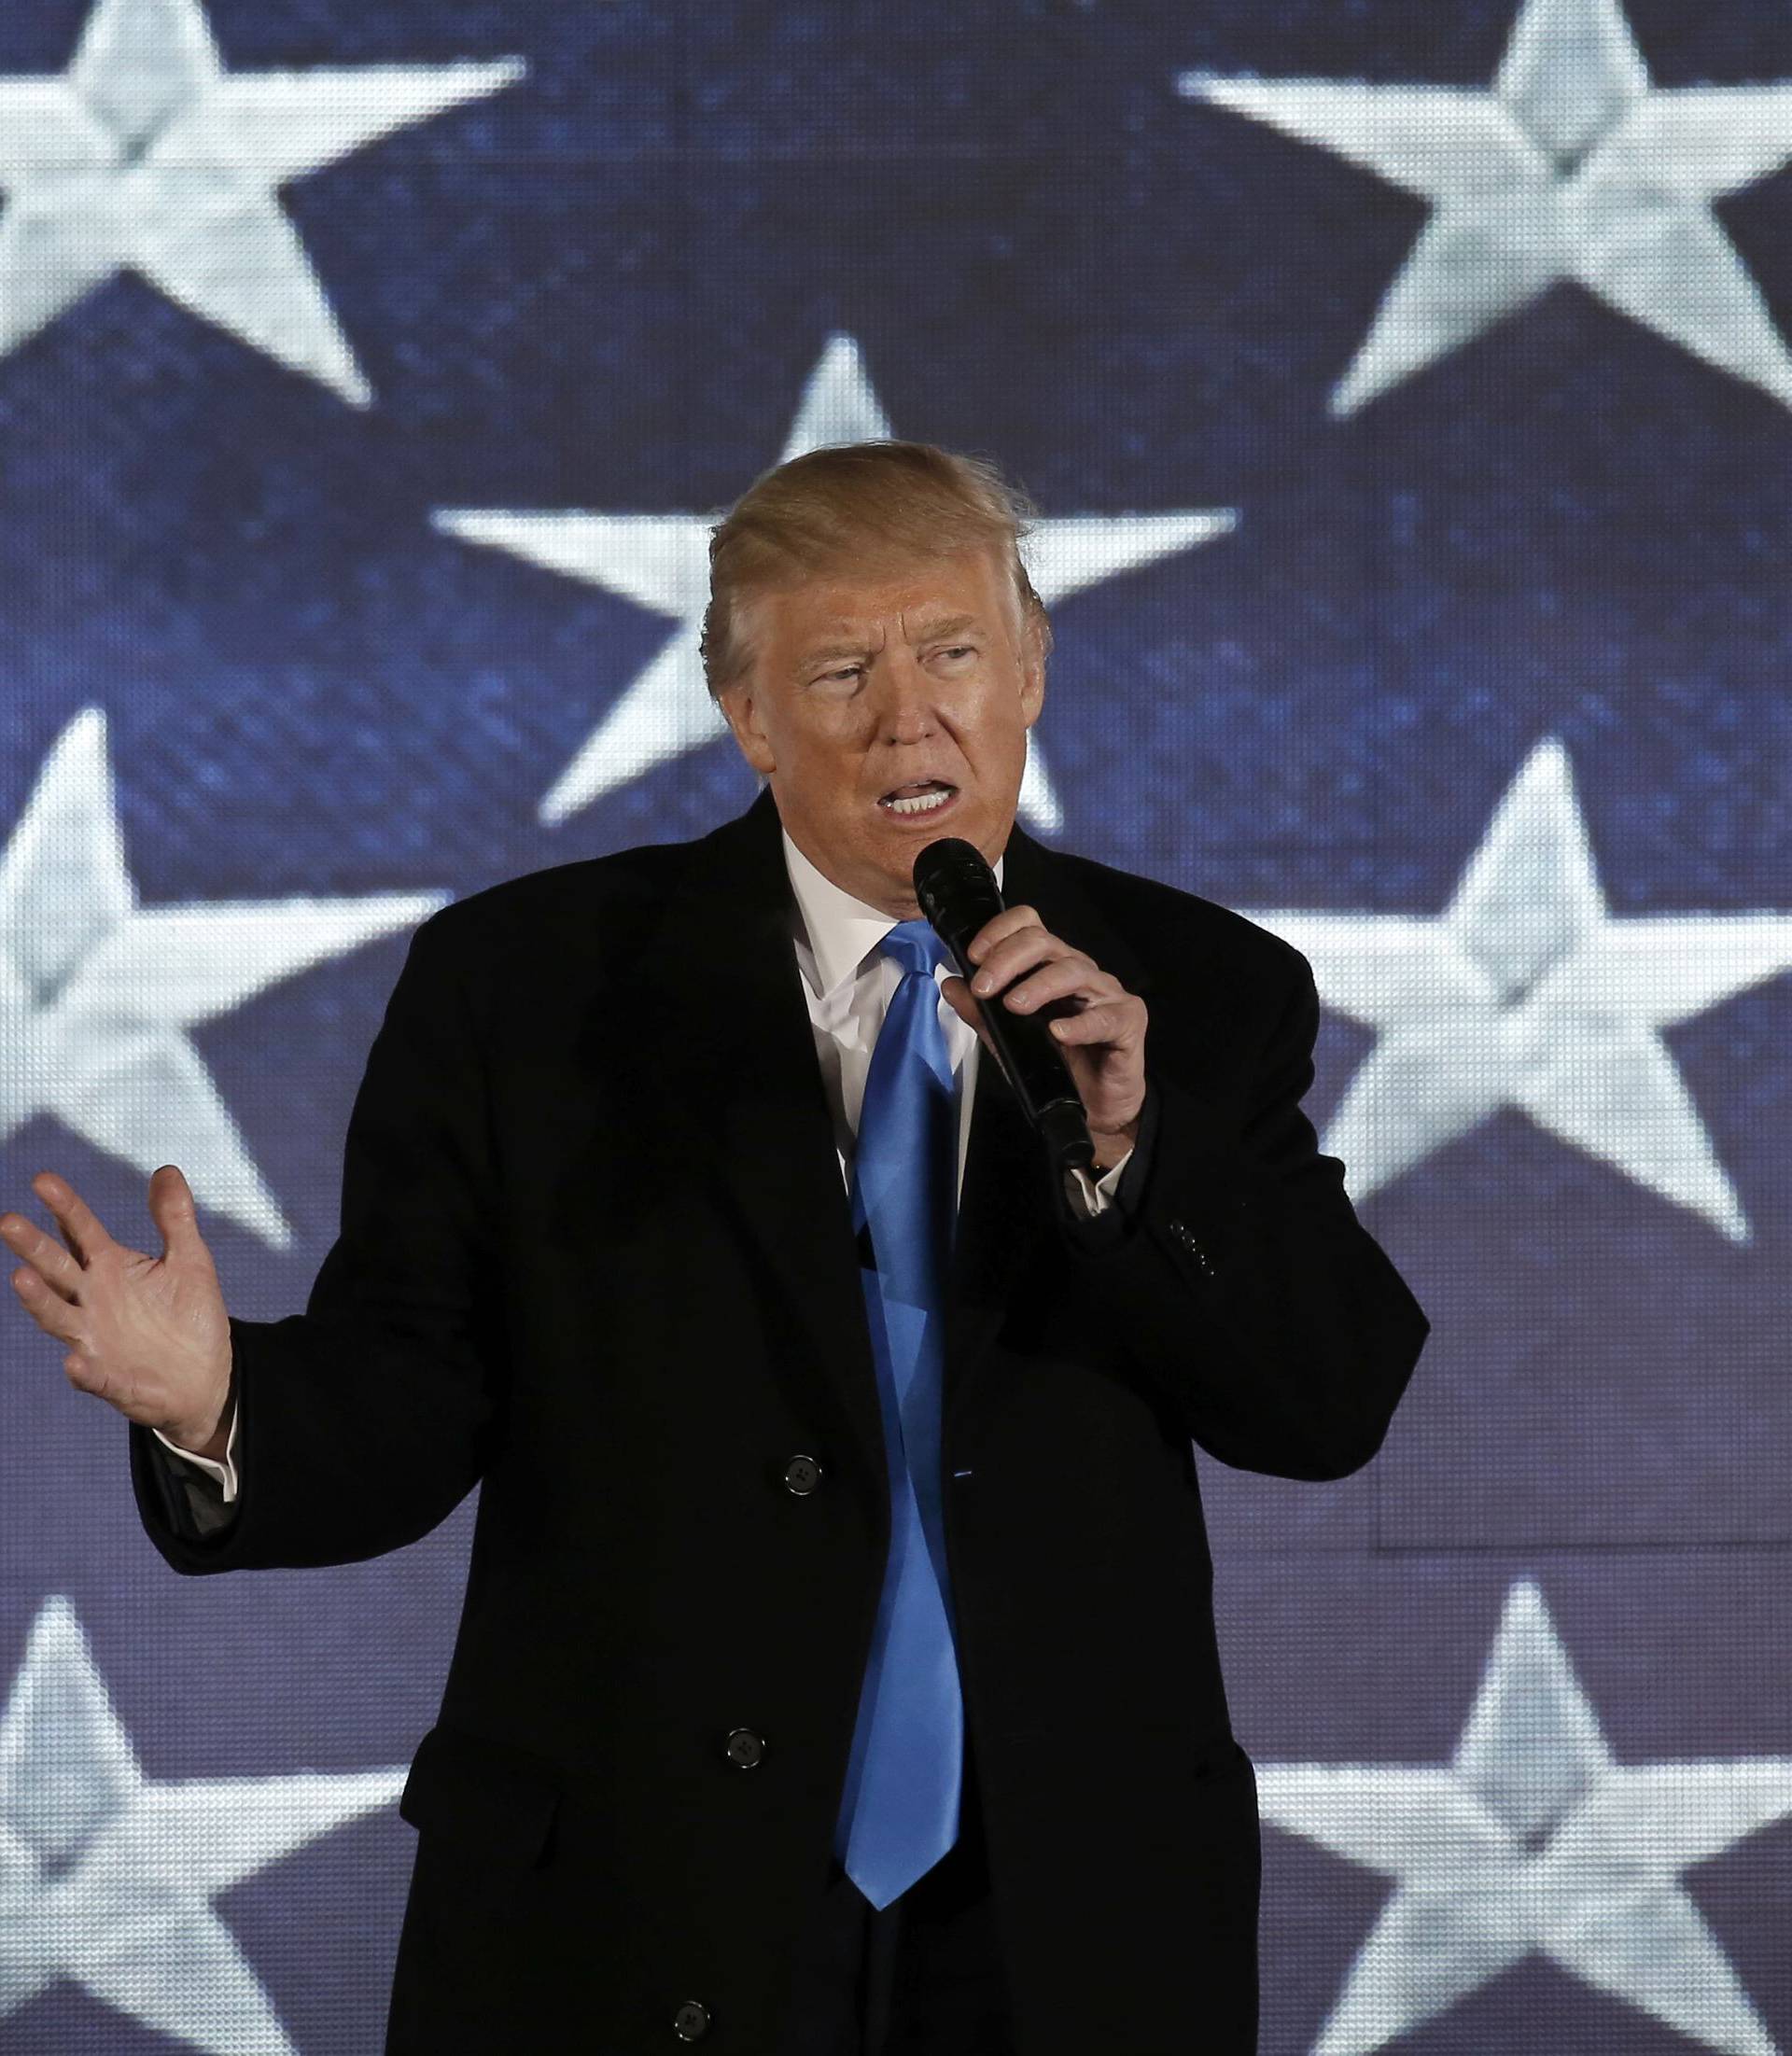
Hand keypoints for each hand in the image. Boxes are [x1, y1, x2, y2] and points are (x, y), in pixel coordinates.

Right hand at [2, 1166, 233, 1457]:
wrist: (204, 1376)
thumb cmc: (189, 1315)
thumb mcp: (190, 1260)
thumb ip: (175, 1219)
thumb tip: (166, 1169)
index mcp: (110, 1267)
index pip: (80, 1231)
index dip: (64, 1206)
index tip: (43, 1179)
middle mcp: (92, 1299)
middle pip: (57, 1268)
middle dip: (34, 1246)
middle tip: (8, 1221)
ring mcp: (94, 1338)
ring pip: (58, 1316)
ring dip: (39, 1300)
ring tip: (20, 1277)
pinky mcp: (109, 1378)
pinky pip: (92, 1376)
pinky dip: (82, 1371)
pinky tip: (73, 1363)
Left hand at [941, 906, 1147, 1167]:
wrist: (1094, 1109)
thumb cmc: (1056, 1067)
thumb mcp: (1008, 1041)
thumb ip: (981, 1014)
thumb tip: (950, 984)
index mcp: (1050, 966)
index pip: (1029, 926)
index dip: (999, 931)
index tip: (973, 957)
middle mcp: (1079, 970)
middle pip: (1045, 942)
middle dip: (1008, 959)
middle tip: (984, 988)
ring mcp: (1107, 993)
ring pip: (1073, 971)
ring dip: (1039, 985)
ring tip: (1014, 1006)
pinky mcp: (1129, 1020)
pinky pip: (1105, 1016)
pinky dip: (1079, 1024)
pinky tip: (1058, 1033)